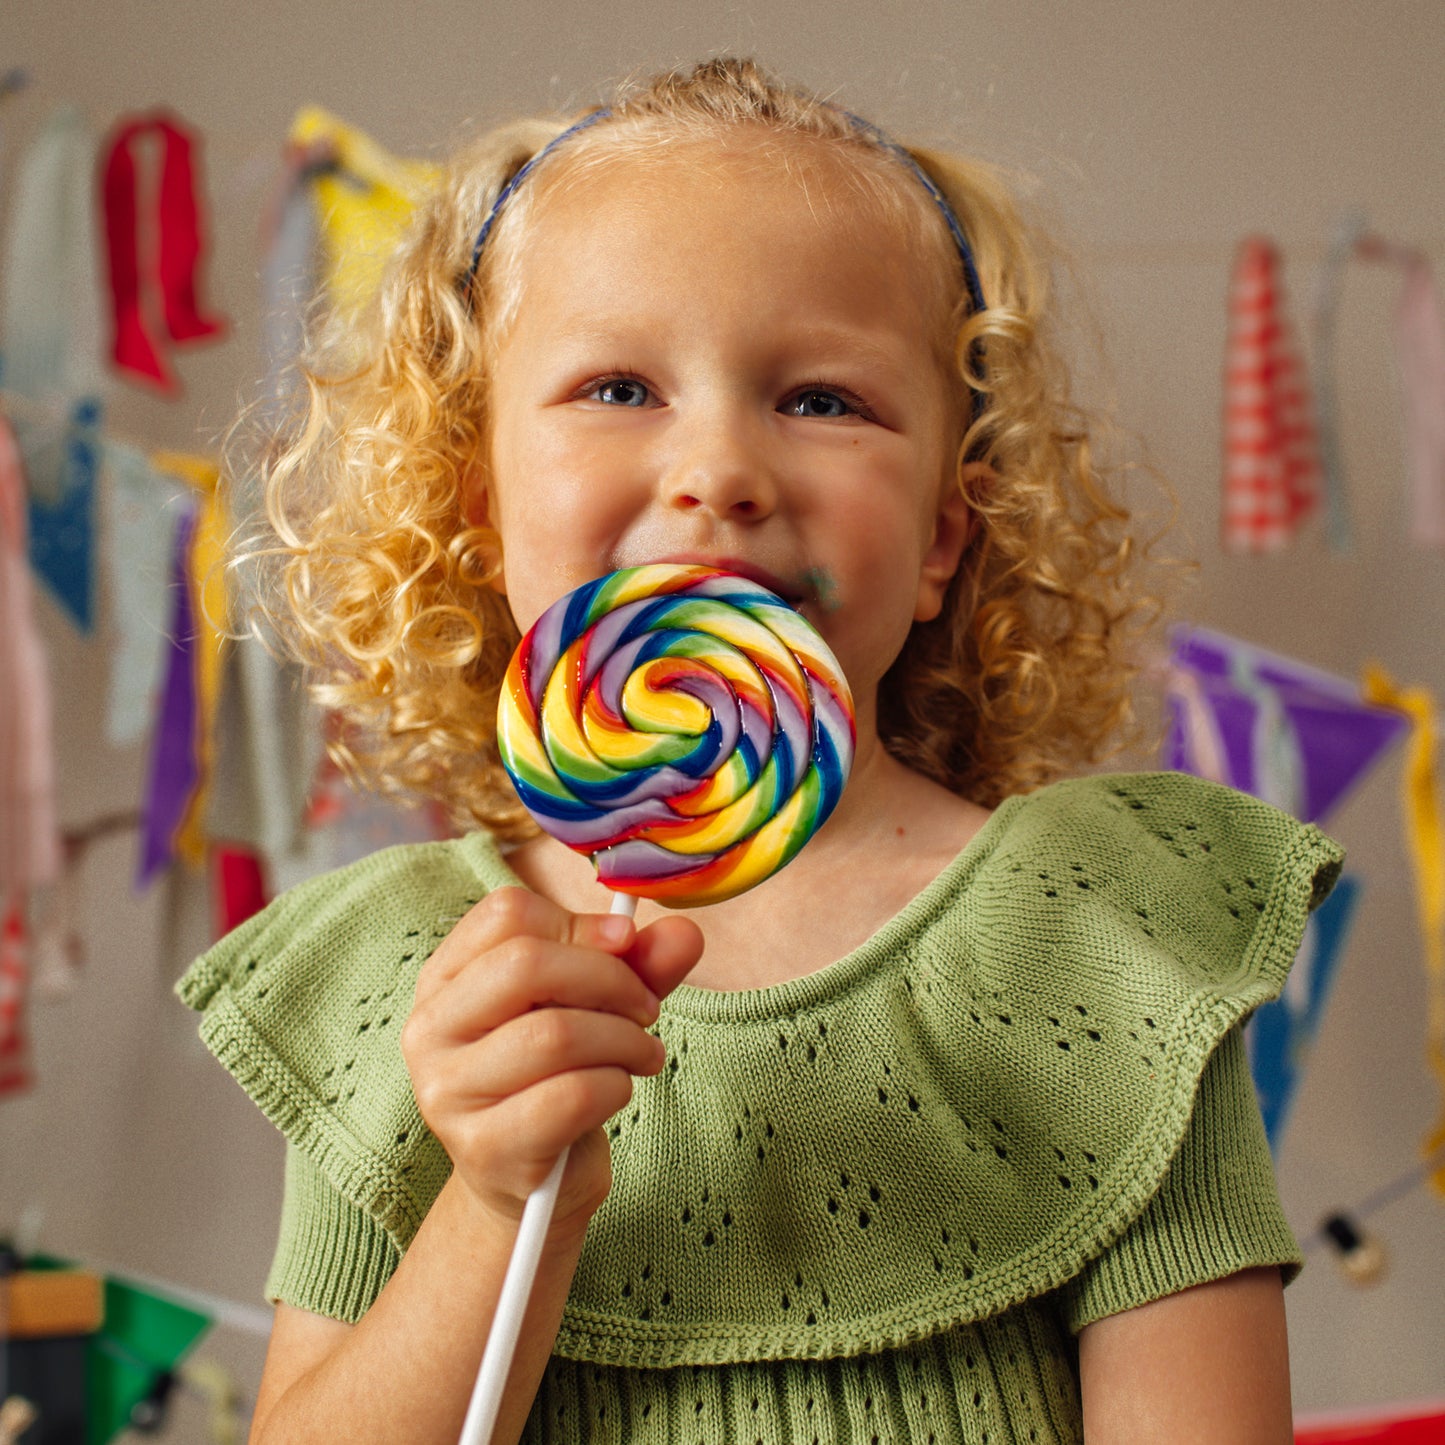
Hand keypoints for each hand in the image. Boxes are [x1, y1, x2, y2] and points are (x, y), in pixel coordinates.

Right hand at [401, 888, 702, 1238]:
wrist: (531, 1184)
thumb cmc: (556, 1077)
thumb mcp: (595, 1007)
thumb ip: (635, 966)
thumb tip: (684, 934)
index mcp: (445, 977)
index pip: (506, 914)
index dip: (580, 924)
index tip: (626, 946)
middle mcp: (430, 1029)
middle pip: (526, 964)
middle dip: (611, 979)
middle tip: (647, 1007)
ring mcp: (448, 1092)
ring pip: (555, 1034)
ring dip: (624, 1039)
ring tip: (643, 1054)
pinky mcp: (484, 1148)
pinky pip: (570, 1096)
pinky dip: (614, 1086)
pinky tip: (618, 1091)